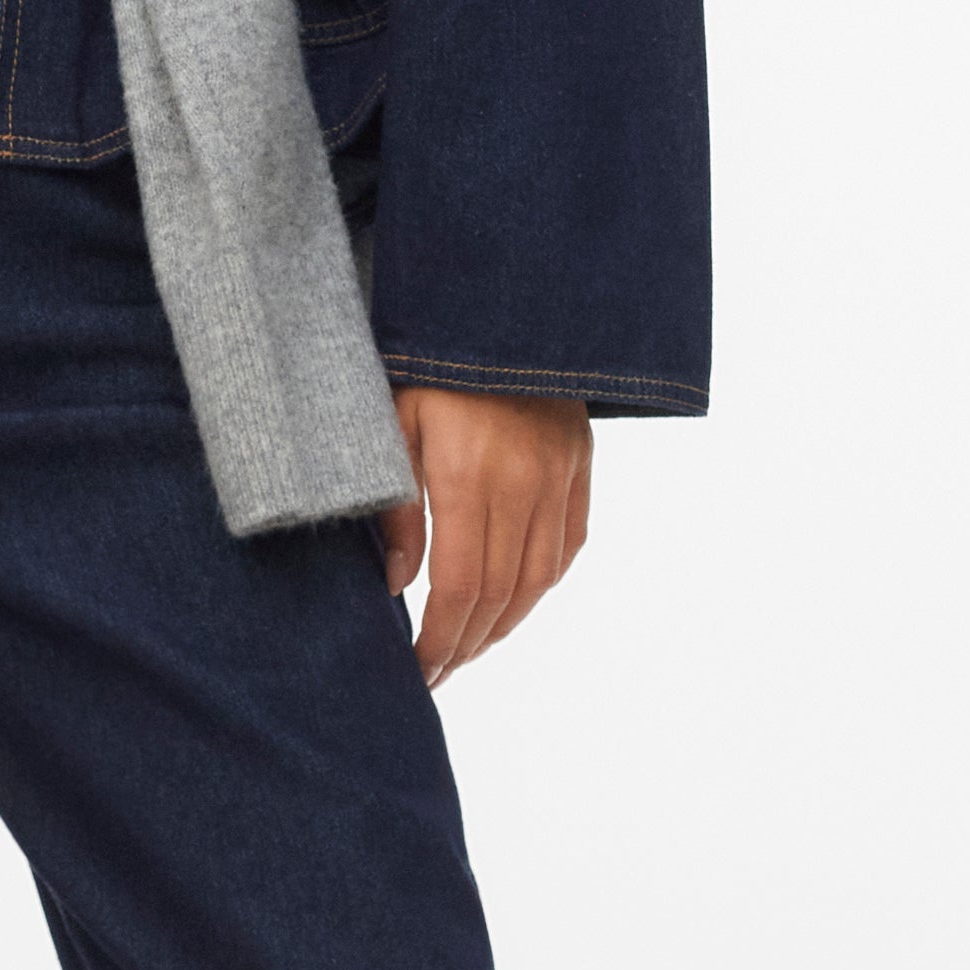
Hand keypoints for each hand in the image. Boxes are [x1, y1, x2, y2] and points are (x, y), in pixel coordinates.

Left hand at [378, 385, 591, 688]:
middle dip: (468, 643)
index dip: (441, 638)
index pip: (461, 585)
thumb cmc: (428, 358)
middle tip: (439, 671)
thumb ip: (394, 506)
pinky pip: (569, 542)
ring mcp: (559, 474)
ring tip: (471, 646)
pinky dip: (542, 582)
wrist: (501, 298)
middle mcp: (523, 481)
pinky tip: (515, 600)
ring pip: (540, 577)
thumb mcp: (390, 421)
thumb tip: (397, 584)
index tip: (419, 668)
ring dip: (506, 623)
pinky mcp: (580, 463)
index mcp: (468, 473)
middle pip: (502, 593)